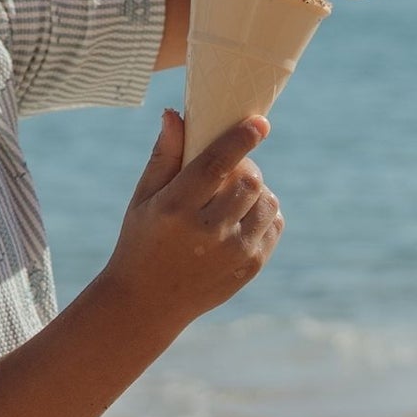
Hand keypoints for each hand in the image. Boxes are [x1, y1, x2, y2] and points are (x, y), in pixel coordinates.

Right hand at [102, 111, 283, 326]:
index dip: (241, 139)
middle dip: (245, 167)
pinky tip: (240, 218)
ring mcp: (234, 252)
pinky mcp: (251, 266)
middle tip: (231, 169)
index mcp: (176, 208)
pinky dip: (263, 214)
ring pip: (268, 201)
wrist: (149, 303)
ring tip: (234, 196)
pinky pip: (274, 225)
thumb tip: (175, 113)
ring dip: (257, 191)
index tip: (259, 122)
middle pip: (250, 181)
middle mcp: (208, 231)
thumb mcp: (143, 199)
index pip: (218, 165)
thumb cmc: (142, 241)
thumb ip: (163, 156)